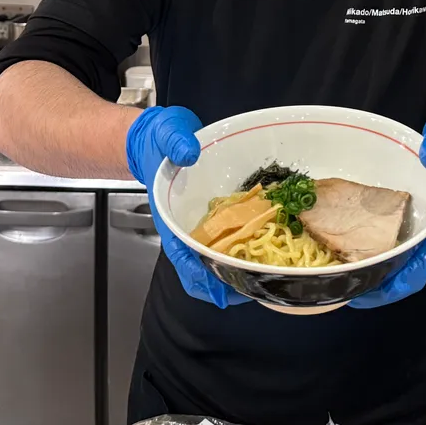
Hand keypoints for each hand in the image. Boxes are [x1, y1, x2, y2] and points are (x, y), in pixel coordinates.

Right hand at [126, 106, 248, 308]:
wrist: (161, 136)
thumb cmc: (160, 139)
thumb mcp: (166, 132)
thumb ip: (175, 142)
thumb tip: (189, 153)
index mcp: (170, 214)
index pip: (181, 252)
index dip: (197, 273)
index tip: (217, 288)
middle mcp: (186, 225)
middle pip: (199, 265)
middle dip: (222, 282)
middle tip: (250, 292)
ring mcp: (201, 223)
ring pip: (214, 258)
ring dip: (233, 272)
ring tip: (261, 281)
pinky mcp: (216, 215)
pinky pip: (228, 239)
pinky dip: (243, 250)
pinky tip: (265, 253)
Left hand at [349, 103, 425, 308]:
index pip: (422, 263)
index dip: (395, 284)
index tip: (367, 295)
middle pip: (408, 269)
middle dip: (377, 284)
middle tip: (341, 288)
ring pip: (402, 256)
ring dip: (376, 268)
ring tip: (342, 271)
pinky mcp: (421, 211)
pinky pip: (398, 237)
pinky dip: (378, 246)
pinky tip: (353, 240)